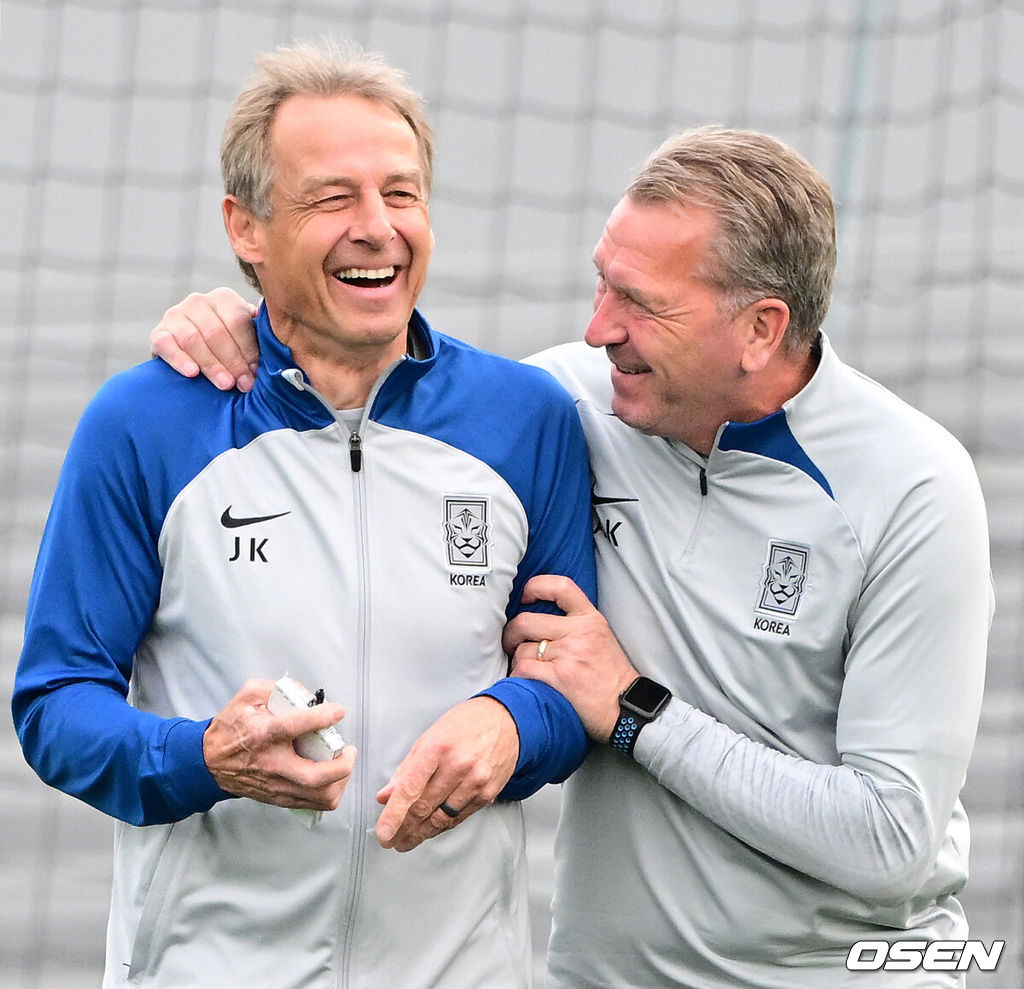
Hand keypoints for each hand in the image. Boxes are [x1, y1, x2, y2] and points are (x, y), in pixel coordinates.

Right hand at [151, 287, 260, 391]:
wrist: (193, 353)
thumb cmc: (230, 346)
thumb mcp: (247, 336)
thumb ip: (260, 335)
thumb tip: (281, 336)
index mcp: (224, 298)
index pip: (238, 321)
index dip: (248, 348)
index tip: (256, 371)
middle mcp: (198, 301)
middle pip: (216, 332)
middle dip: (233, 361)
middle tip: (244, 384)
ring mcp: (175, 315)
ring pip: (192, 339)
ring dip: (211, 364)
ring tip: (225, 384)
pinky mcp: (158, 332)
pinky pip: (166, 344)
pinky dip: (179, 359)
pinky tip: (192, 373)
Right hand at [203, 679, 355, 811]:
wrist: (209, 762)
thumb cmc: (232, 727)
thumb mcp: (248, 696)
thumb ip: (278, 689)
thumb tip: (308, 696)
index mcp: (262, 734)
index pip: (294, 727)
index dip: (322, 717)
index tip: (338, 711)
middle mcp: (271, 764)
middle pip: (314, 776)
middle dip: (342, 765)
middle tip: (349, 750)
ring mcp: (276, 786)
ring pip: (319, 796)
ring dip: (340, 780)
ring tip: (342, 763)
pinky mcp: (280, 798)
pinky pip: (314, 804)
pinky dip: (331, 791)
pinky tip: (332, 775)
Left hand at [375, 696, 519, 851]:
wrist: (505, 720)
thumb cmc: (465, 724)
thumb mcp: (430, 737)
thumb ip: (406, 768)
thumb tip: (386, 795)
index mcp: (437, 747)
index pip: (409, 789)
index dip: (393, 815)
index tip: (383, 833)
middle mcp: (457, 765)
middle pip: (424, 807)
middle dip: (403, 829)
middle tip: (390, 840)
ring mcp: (475, 781)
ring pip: (441, 818)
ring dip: (420, 834)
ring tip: (406, 841)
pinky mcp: (488, 793)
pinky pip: (459, 817)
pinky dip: (441, 827)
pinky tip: (430, 830)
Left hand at [503, 575, 637, 741]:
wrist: (626, 708)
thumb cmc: (611, 677)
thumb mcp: (601, 637)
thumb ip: (576, 624)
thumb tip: (542, 617)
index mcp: (591, 619)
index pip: (561, 586)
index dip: (536, 586)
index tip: (526, 596)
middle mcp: (580, 632)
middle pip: (526, 621)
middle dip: (511, 634)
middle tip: (511, 643)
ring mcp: (569, 654)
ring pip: (522, 649)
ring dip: (518, 661)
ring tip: (525, 669)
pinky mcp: (560, 678)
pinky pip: (523, 670)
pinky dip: (518, 676)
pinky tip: (525, 681)